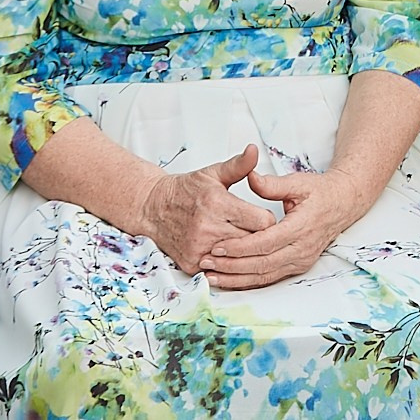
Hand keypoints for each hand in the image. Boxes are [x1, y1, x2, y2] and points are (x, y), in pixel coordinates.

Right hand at [136, 146, 275, 273]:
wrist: (153, 209)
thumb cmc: (186, 190)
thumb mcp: (213, 173)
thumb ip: (239, 165)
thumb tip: (254, 150)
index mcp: (218, 203)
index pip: (262, 221)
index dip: (267, 220)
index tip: (262, 217)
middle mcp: (208, 228)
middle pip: (253, 242)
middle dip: (257, 237)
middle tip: (252, 230)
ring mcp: (198, 248)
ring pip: (238, 258)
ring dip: (241, 252)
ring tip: (239, 240)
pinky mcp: (191, 264)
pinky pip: (220, 269)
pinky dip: (224, 262)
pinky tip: (223, 252)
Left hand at [201, 165, 375, 290]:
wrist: (342, 204)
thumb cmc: (319, 192)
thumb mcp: (298, 182)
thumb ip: (272, 184)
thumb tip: (250, 177)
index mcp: (302, 227)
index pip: (266, 242)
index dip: (241, 247)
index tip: (218, 247)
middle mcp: (303, 249)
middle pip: (263, 264)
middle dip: (233, 266)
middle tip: (207, 263)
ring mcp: (301, 260)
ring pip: (265, 275)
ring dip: (237, 278)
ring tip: (212, 276)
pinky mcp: (297, 266)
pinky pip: (269, 278)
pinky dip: (248, 281)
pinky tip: (229, 280)